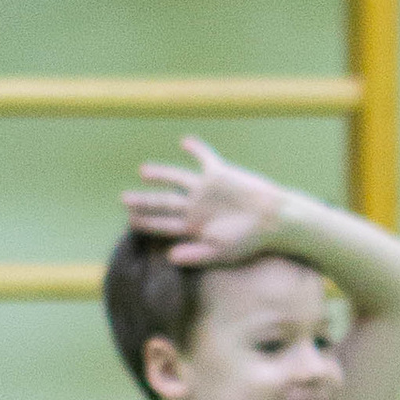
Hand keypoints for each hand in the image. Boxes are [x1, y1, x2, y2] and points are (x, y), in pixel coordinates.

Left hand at [120, 134, 286, 266]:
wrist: (274, 221)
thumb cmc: (250, 241)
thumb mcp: (221, 253)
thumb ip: (195, 255)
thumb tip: (170, 257)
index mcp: (193, 228)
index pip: (164, 225)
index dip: (146, 224)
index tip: (129, 222)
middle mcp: (196, 207)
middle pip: (164, 203)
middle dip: (144, 202)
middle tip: (125, 200)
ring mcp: (206, 190)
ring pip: (177, 179)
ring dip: (160, 174)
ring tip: (143, 171)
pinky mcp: (220, 174)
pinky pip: (205, 158)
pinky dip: (196, 149)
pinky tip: (185, 142)